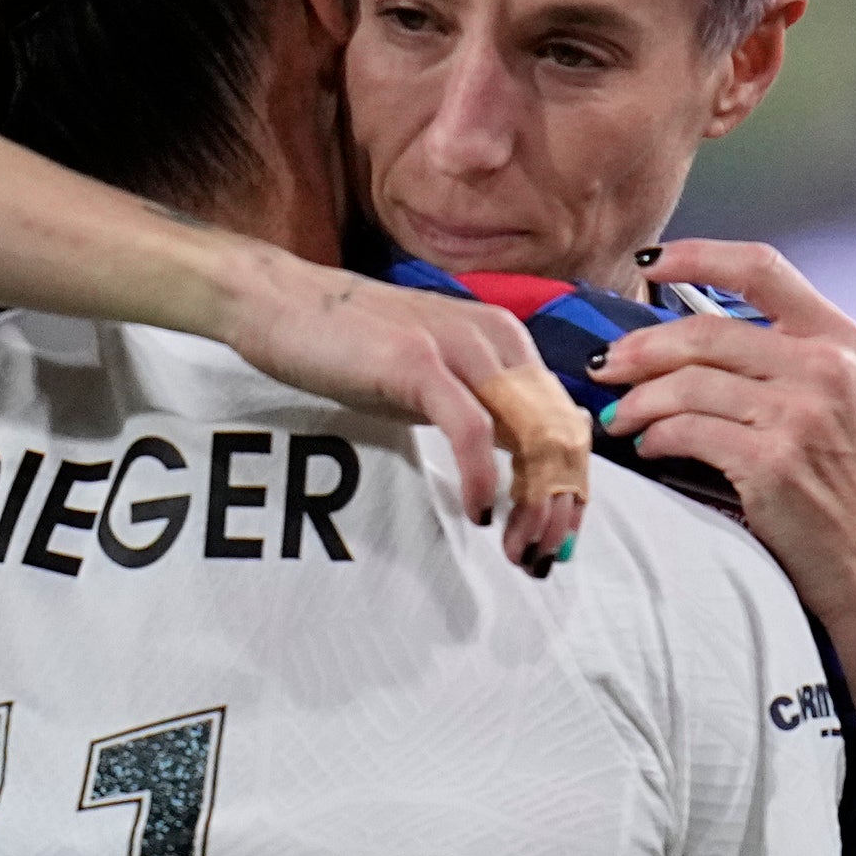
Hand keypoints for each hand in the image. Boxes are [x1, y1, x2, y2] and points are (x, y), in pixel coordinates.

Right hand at [219, 252, 589, 571]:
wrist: (284, 302)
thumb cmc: (353, 345)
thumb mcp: (433, 378)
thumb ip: (478, 408)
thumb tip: (519, 462)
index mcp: (507, 339)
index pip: (564, 420)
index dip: (571, 485)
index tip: (556, 535)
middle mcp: (497, 337)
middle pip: (558, 432)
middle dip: (558, 503)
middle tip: (543, 554)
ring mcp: (459, 346)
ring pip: (528, 433)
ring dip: (530, 501)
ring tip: (518, 545)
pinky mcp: (418, 362)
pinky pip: (471, 429)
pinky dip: (482, 477)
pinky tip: (477, 511)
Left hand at [587, 239, 855, 619]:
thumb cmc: (842, 480)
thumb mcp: (833, 397)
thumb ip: (778, 355)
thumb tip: (681, 334)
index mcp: (838, 338)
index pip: (761, 268)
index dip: (697, 256)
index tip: (648, 264)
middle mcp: (824, 367)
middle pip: (704, 332)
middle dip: (639, 349)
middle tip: (605, 365)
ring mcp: (800, 414)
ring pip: (686, 384)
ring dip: (638, 401)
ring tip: (621, 417)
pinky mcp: (771, 462)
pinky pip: (686, 432)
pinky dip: (655, 437)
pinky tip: (650, 446)